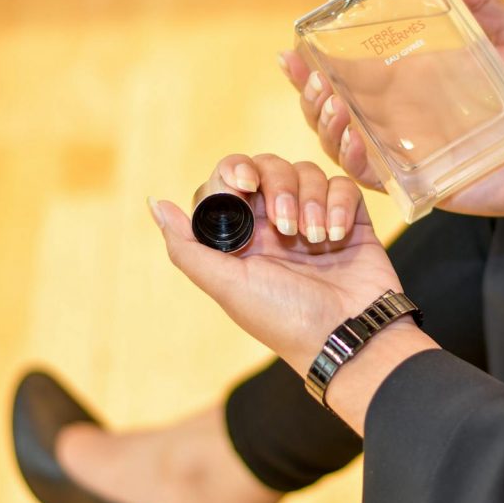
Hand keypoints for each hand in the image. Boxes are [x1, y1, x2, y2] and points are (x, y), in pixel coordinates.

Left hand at [147, 154, 404, 374]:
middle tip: (286, 227)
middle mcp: (275, 223)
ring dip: (310, 201)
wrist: (347, 335)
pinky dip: (338, 205)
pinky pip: (341, 185)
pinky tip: (336, 237)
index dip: (234, 174)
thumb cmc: (284, 319)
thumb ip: (187, 246)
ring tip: (316, 240)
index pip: (229, 180)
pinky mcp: (348, 219)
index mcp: (242, 235)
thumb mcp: (227, 286)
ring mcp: (313, 218)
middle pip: (268, 167)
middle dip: (277, 187)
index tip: (244, 188)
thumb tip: (155, 203)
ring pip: (306, 172)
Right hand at [278, 0, 503, 217]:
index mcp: (410, 85)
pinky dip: (359, 162)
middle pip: (332, 112)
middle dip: (310, 96)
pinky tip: (356, 141)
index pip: (347, 75)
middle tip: (314, 78)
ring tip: (334, 105)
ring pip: (344, 147)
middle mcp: (400, 121)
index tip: (292, 49)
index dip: (312, 66)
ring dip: (327, 126)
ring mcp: (409, 155)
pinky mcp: (424, 186)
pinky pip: (377, 180)